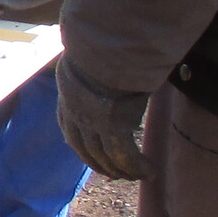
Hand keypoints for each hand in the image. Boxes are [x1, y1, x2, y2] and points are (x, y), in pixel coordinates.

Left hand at [55, 54, 150, 181]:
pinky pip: (127, 156)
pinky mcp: (114, 126)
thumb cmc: (104, 46)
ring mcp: (93, 123)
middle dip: (102, 165)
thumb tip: (107, 64)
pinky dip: (138, 167)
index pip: (70, 132)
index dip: (82, 149)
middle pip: (87, 150)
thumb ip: (96, 72)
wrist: (107, 41)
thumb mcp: (91, 61)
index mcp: (67, 99)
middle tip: (118, 174)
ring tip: (139, 175)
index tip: (93, 159)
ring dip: (124, 171)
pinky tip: (150, 171)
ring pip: (108, 157)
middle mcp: (77, 115)